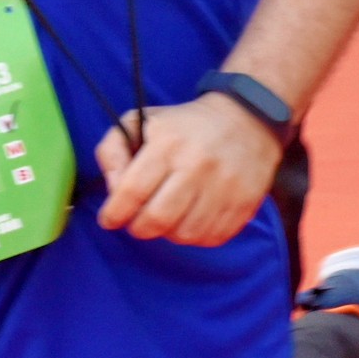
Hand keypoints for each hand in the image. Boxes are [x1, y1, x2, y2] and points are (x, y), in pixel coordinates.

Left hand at [95, 94, 282, 244]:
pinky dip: (195, 235)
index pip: (131, 192)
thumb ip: (112, 152)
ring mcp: (225, 186)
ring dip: (169, 232)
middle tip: (139, 220)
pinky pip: (210, 237)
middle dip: (139, 227)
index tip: (110, 218)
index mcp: (168, 143)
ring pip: (184, 234)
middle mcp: (198, 165)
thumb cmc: (184, 126)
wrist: (248, 119)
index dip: (114, 213)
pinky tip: (192, 217)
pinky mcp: (244, 203)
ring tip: (169, 216)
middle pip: (156, 220)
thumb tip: (112, 189)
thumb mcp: (140, 122)